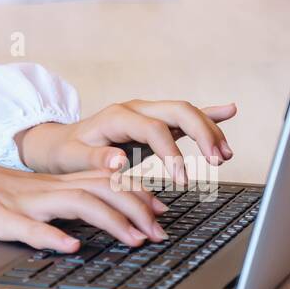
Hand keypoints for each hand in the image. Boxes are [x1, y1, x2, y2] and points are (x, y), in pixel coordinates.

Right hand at [0, 153, 168, 252]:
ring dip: (110, 221)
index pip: (103, 180)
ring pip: (76, 203)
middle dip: (137, 208)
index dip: (137, 193)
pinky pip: (28, 227)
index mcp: (48, 183)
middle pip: (100, 188)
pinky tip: (71, 247)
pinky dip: (52, 237)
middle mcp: (42, 188)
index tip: (162, 210)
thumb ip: (50, 205)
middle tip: (160, 231)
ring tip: (134, 239)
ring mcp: (22, 202)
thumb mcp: (21, 195)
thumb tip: (81, 224)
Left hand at [17, 100, 237, 184]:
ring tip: (226, 155)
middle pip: (178, 111)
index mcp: (118, 117)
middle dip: (202, 134)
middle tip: (218, 161)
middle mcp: (136, 109)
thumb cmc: (67, 153)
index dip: (172, 153)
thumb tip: (119, 160)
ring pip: (186, 113)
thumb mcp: (73, 158)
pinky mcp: (155, 122)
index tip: (182, 180)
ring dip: (209, 130)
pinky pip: (184, 116)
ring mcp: (148, 113)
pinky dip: (207, 115)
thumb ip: (96, 158)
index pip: (155, 129)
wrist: (60, 142)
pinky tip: (229, 111)